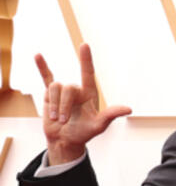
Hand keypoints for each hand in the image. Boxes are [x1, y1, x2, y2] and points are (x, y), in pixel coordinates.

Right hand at [35, 44, 130, 164]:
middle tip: (64, 121)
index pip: (88, 73)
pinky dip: (42, 67)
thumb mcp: (99, 125)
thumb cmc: (84, 133)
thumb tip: (129, 109)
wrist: (65, 140)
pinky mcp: (49, 95)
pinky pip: (46, 78)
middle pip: (67, 88)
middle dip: (64, 106)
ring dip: (54, 105)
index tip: (84, 45)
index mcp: (90, 94)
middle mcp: (77, 90)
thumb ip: (111, 115)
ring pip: (55, 88)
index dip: (86, 59)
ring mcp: (63, 92)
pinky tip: (37, 55)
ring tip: (57, 119)